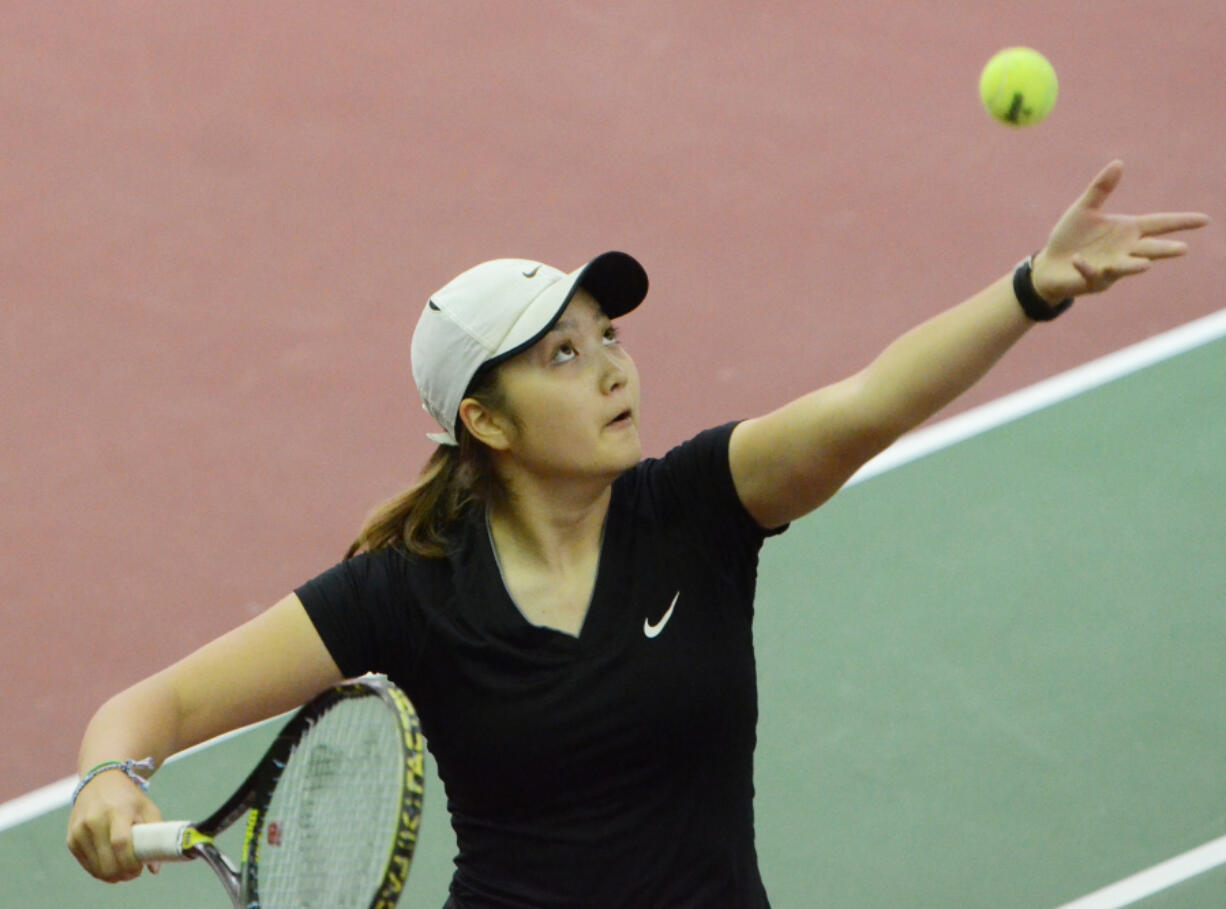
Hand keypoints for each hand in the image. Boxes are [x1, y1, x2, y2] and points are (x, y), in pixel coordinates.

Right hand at [66, 771, 163, 881]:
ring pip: (95, 867)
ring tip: (124, 872)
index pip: (120, 843)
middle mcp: (94, 820)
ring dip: (111, 875)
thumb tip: (154, 868)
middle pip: (107, 861)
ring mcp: (79, 830)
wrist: (99, 780)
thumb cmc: (129, 797)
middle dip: (122, 874)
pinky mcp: (71, 839)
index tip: (140, 869)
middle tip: (134, 874)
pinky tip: (111, 867)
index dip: (130, 863)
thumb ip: (155, 834)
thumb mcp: (147, 808)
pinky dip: (99, 871)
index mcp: (116, 811)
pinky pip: (86, 864)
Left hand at [1032, 160, 1209, 303]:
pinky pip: (1091, 274)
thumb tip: (1118, 162)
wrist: (1049, 265)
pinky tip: (1078, 260)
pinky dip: (1086, 267)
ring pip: (1126, 267)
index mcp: (1128, 230)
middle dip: (1164, 249)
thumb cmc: (1070, 237)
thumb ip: (1100, 189)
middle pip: (1149, 249)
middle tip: (1183, 249)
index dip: (1181, 222)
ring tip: (1146, 265)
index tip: (1205, 219)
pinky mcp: (1091, 281)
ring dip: (1134, 266)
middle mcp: (1124, 250)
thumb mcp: (1084, 209)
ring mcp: (1110, 268)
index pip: (1159, 224)